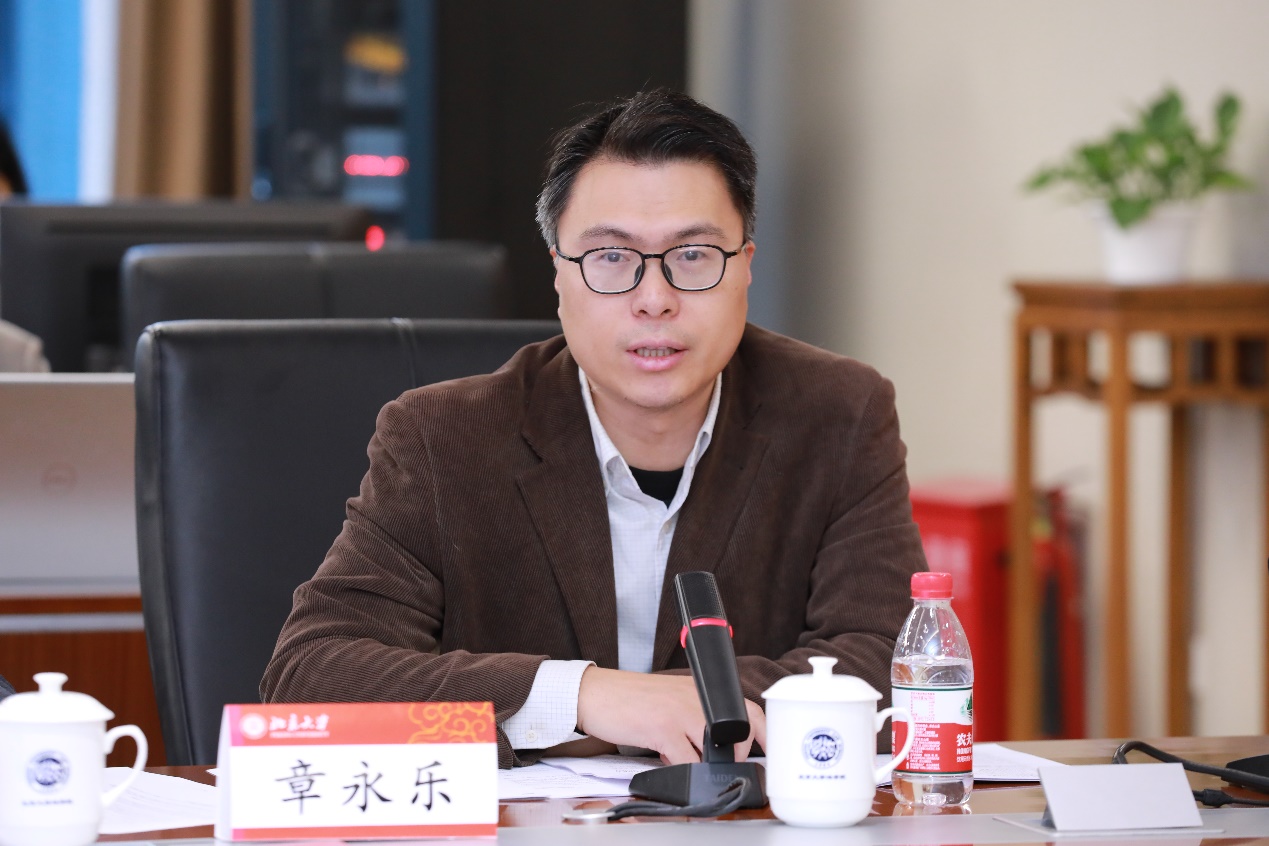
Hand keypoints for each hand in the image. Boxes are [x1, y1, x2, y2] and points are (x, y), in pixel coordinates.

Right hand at [575, 666, 765, 764]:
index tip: (768, 752)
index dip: (763, 733)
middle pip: (741, 729)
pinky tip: (674, 770)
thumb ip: (692, 721)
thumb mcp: (670, 702)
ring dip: (711, 766)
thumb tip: (705, 753)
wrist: (596, 693)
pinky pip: (687, 761)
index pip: (747, 708)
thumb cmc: (629, 699)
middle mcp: (696, 697)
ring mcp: (681, 712)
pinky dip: (685, 773)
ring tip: (698, 770)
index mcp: (701, 690)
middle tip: (732, 767)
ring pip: (716, 748)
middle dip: (741, 755)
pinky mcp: (663, 728)